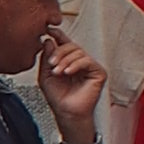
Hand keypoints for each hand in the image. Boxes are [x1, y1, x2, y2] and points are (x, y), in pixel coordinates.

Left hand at [35, 27, 104, 142]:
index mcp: (67, 60)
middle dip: (59, 52)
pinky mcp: (98, 72)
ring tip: (58, 72)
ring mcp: (89, 66)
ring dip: (65, 60)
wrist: (66, 113)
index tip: (48, 30)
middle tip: (51, 63)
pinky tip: (67, 72)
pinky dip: (76, 65)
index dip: (57, 34)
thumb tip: (48, 40)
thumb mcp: (45, 76)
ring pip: (78, 52)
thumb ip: (46, 58)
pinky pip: (88, 61)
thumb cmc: (58, 97)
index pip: (63, 42)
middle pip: (70, 45)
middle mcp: (79, 61)